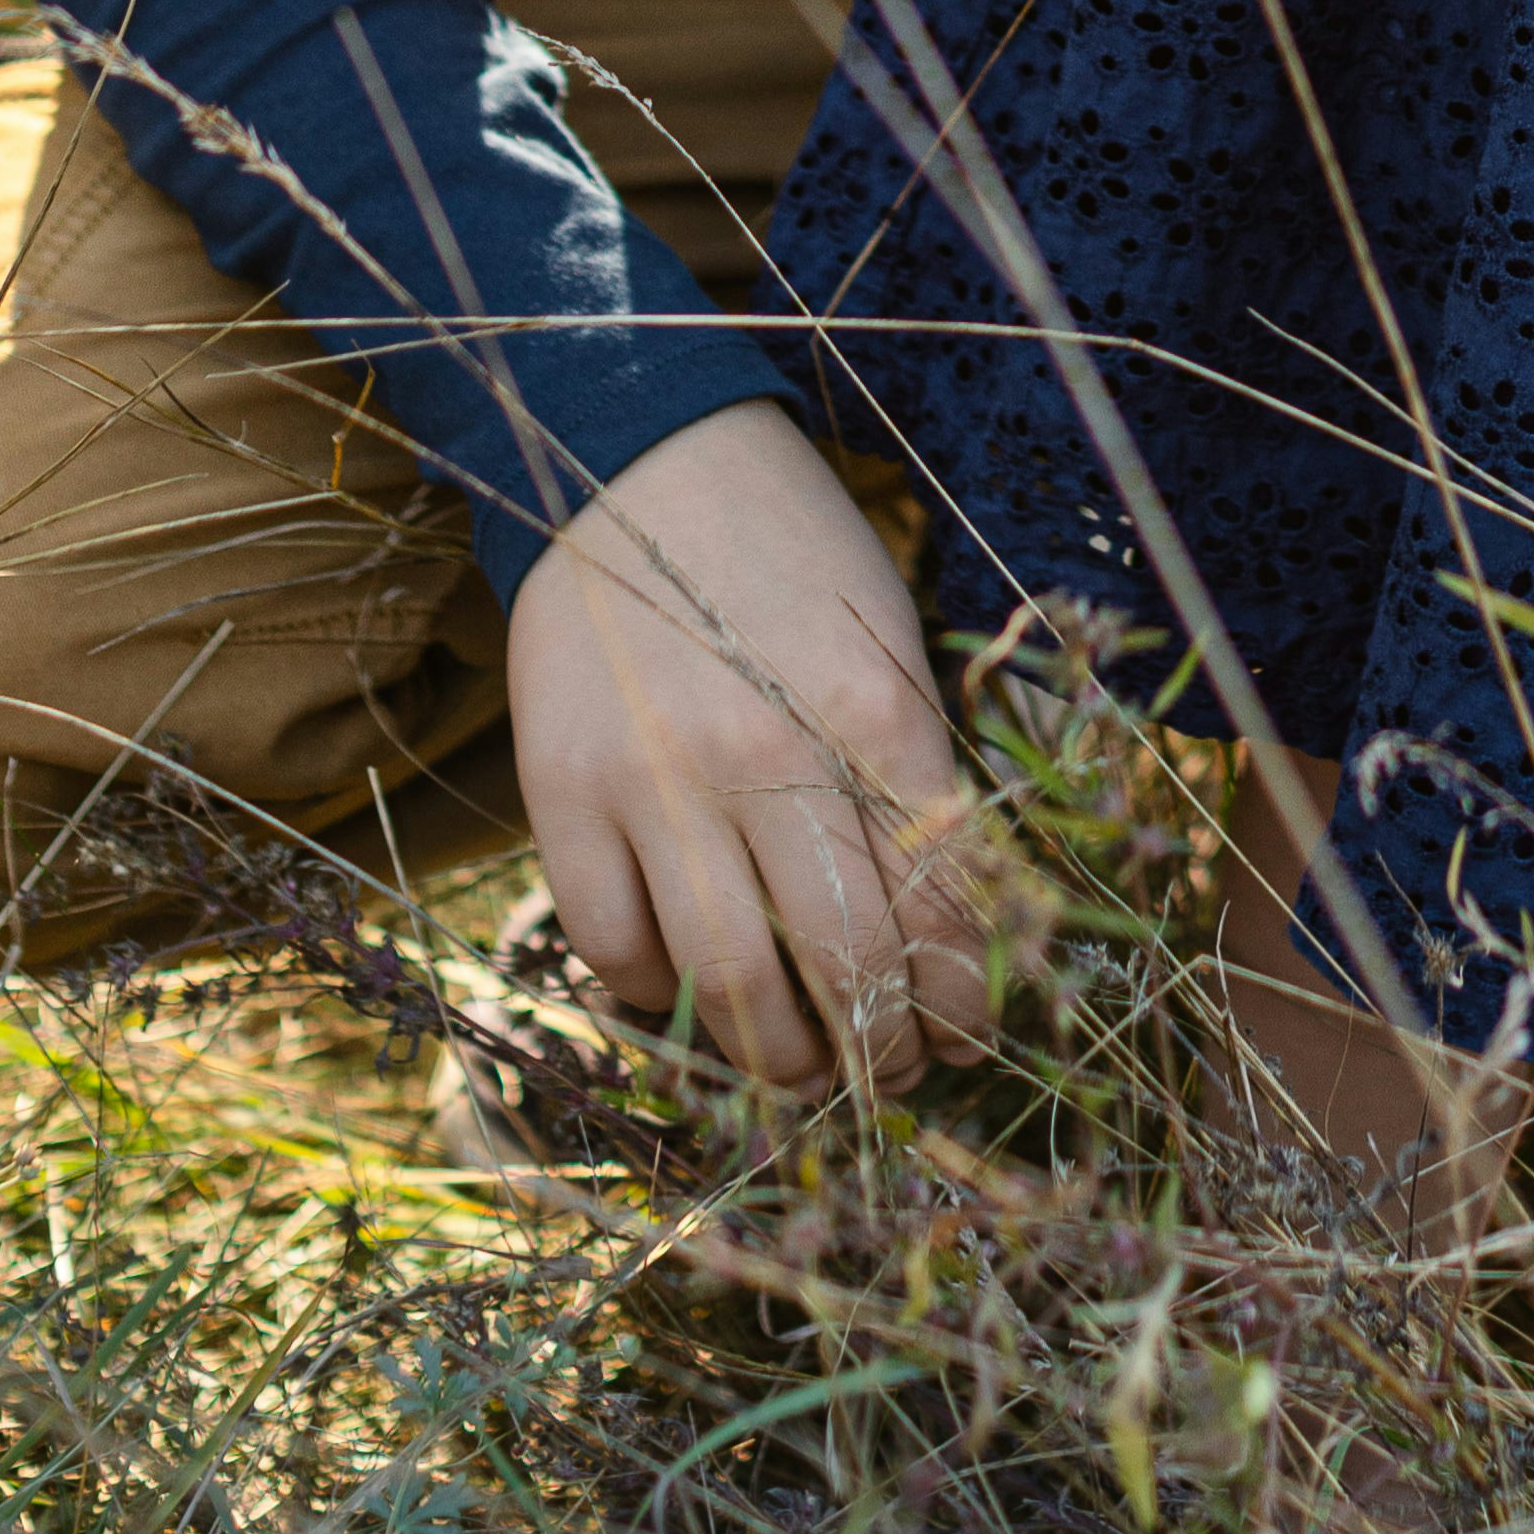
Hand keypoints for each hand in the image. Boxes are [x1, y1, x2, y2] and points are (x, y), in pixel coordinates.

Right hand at [506, 395, 998, 1099]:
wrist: (642, 456)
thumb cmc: (791, 554)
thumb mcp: (886, 639)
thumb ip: (913, 773)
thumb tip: (952, 929)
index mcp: (872, 710)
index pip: (942, 904)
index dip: (967, 997)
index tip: (971, 1035)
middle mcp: (766, 752)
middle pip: (844, 965)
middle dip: (884, 1053)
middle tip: (895, 1078)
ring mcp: (655, 777)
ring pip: (726, 985)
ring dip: (779, 1062)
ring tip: (804, 1076)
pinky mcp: (563, 790)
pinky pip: (612, 948)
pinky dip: (655, 998)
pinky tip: (690, 994)